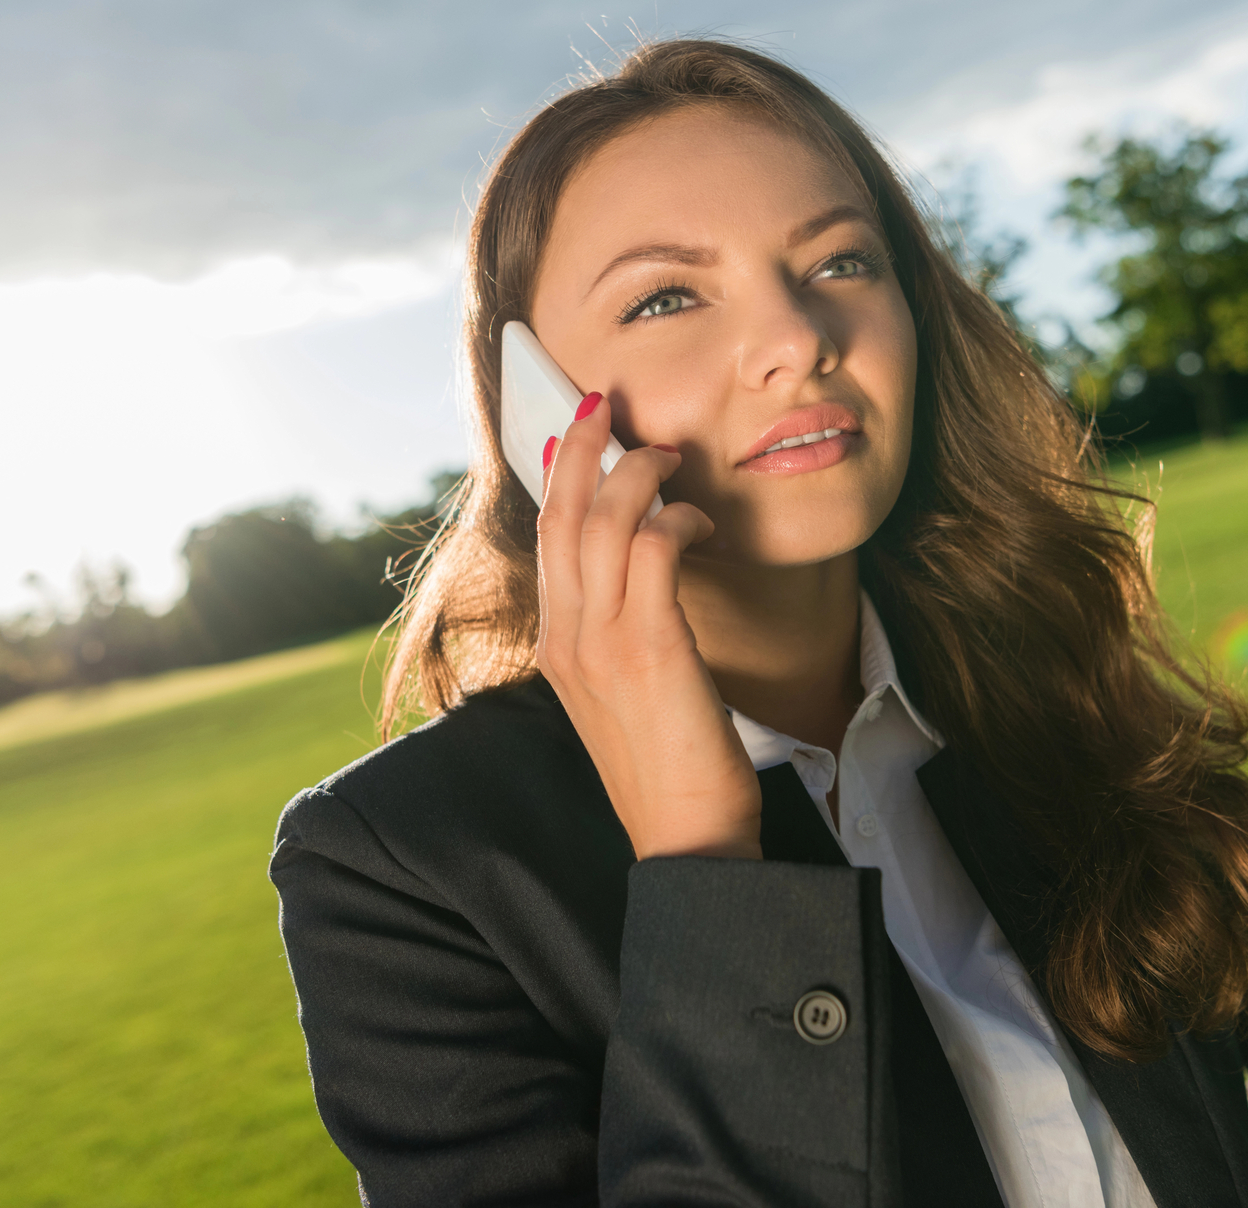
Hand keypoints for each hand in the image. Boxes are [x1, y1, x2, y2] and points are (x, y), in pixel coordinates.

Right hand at [535, 392, 762, 860]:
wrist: (687, 842)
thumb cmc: (670, 770)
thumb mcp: (626, 695)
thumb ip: (621, 634)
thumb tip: (644, 576)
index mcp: (558, 648)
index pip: (546, 542)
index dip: (556, 479)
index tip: (574, 436)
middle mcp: (568, 639)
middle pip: (559, 516)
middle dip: (579, 448)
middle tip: (605, 403)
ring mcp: (601, 644)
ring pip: (603, 520)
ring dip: (639, 472)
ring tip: (670, 456)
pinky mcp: (648, 649)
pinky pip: (653, 550)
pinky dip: (676, 519)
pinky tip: (701, 524)